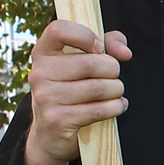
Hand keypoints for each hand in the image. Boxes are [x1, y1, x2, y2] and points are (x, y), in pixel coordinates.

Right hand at [24, 19, 132, 164]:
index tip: (98, 48)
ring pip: (98, 88)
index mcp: (42, 53)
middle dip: (112, 70)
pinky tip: (117, 106)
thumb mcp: (82, 62)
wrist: (49, 135)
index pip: (59, 29)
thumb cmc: (70, 90)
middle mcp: (39, 73)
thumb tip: (124, 52)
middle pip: (90, 63)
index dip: (85, 35)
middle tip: (113, 76)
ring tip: (116, 92)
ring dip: (116, 90)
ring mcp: (46, 97)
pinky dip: (115, 107)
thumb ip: (107, 44)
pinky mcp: (57, 119)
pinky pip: (98, 109)